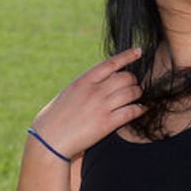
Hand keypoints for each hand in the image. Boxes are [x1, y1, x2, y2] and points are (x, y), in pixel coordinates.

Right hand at [30, 47, 145, 159]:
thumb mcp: (70, 93)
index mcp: (83, 81)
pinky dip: (140, 109)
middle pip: (125, 78)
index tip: (138, 51)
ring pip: (131, 93)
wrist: (49, 139)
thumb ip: (86, 85)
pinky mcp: (106, 123)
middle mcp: (94, 91)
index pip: (110, 63)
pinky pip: (131, 111)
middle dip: (132, 81)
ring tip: (137, 97)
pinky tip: (141, 110)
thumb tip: (104, 80)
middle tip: (133, 86)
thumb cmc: (56, 116)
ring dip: (137, 94)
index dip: (127, 56)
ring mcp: (101, 107)